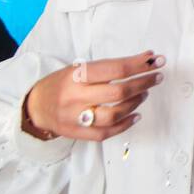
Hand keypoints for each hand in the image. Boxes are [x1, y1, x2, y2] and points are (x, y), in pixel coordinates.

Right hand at [23, 50, 163, 141]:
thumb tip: (143, 59)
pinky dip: (125, 124)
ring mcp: (76, 118)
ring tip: (145, 93)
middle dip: (143, 82)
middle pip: (118, 92)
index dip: (139, 65)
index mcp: (76, 76)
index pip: (115, 69)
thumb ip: (106, 68)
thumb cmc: (61, 84)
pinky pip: (107, 132)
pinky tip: (136, 115)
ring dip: (135, 103)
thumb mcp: (77, 69)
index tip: (156, 60)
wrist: (35, 107)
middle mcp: (76, 97)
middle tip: (157, 77)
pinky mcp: (78, 133)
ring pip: (114, 114)